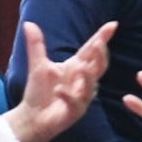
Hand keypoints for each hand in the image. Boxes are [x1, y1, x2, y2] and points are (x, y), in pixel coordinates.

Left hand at [9, 21, 116, 141]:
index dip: (102, 37)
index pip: (91, 50)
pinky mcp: (74, 111)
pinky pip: (75, 102)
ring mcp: (81, 96)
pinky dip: (68, 96)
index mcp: (76, 67)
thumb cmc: (39, 92)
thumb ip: (37, 44)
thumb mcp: (38, 65)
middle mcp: (82, 80)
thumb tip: (29, 23)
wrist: (31, 117)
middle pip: (98, 66)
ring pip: (91, 84)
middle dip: (100, 55)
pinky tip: (59, 90)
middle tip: (98, 44)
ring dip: (87, 76)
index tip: (113, 25)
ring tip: (81, 67)